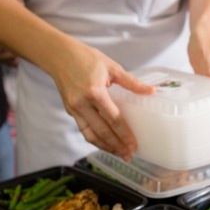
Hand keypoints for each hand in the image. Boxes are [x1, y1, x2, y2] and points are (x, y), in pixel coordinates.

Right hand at [48, 43, 153, 160]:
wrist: (58, 54)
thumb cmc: (85, 57)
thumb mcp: (111, 67)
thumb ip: (131, 82)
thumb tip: (151, 91)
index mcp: (94, 92)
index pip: (113, 119)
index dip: (124, 134)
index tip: (134, 144)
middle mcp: (82, 104)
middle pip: (102, 131)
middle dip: (116, 145)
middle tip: (129, 155)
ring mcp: (74, 109)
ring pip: (90, 135)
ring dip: (105, 146)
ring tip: (119, 154)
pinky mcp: (70, 110)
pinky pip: (83, 129)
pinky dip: (94, 139)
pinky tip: (105, 143)